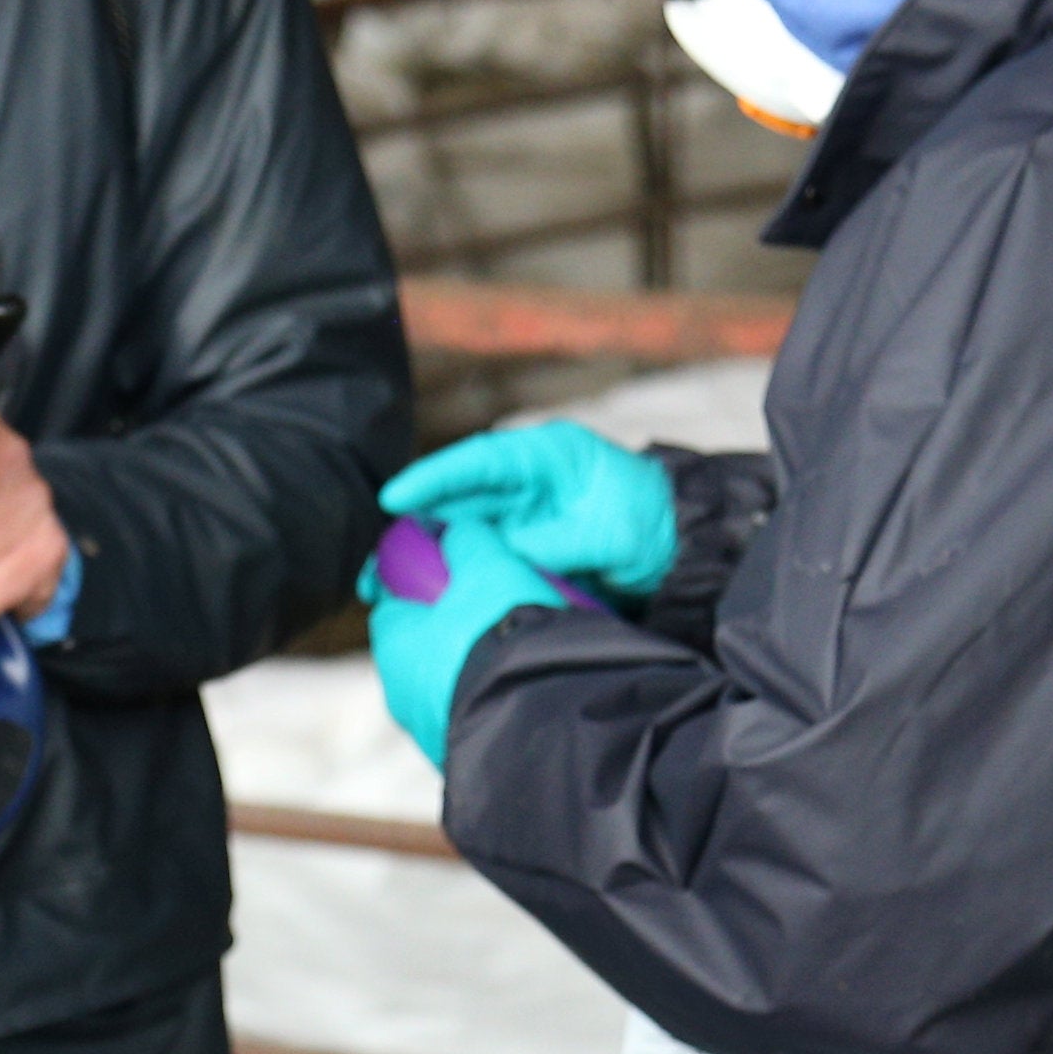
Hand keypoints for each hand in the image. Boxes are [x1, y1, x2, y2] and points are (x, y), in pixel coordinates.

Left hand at [358, 512, 586, 766]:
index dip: (420, 588)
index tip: (452, 581)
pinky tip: (526, 690)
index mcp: (393, 643)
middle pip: (422, 648)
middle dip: (452, 631)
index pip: (392, 605)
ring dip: (474, 670)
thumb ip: (467, 542)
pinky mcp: (462, 758)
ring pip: (449, 686)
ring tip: (519, 655)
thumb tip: (453, 532)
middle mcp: (400, 692)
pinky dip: (492, 701)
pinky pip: (474, 718)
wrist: (540, 721)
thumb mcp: (489, 568)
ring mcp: (429, 731)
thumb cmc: (503, 634)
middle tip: (496, 616)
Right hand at [377, 424, 678, 601]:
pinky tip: (420, 597)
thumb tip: (500, 556)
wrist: (679, 551)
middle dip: (410, 529)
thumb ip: (551, 542)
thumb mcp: (604, 533)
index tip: (394, 500)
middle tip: (374, 567)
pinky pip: (473, 554)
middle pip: (453, 500)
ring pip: (455, 531)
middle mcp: (522, 481)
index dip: (432, 479)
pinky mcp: (517, 543)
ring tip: (383, 590)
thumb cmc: (648, 526)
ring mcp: (518, 512)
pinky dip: (446, 573)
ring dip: (421, 558)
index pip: (477, 461)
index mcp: (544, 457)